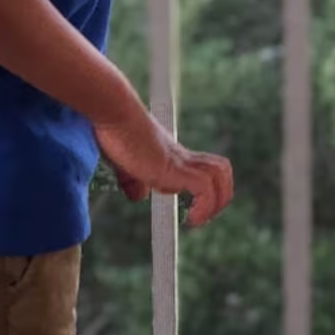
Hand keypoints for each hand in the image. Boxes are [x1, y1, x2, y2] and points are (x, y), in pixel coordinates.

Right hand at [95, 117, 233, 227]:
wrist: (113, 115)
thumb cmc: (113, 132)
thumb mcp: (123, 163)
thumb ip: (132, 180)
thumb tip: (138, 196)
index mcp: (173, 155)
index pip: (204, 168)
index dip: (207, 190)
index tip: (193, 212)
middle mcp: (181, 156)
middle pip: (221, 169)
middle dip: (221, 195)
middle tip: (201, 216)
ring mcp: (180, 161)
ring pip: (221, 176)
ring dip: (218, 202)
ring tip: (199, 219)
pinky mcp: (175, 168)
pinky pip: (205, 189)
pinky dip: (205, 207)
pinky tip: (190, 219)